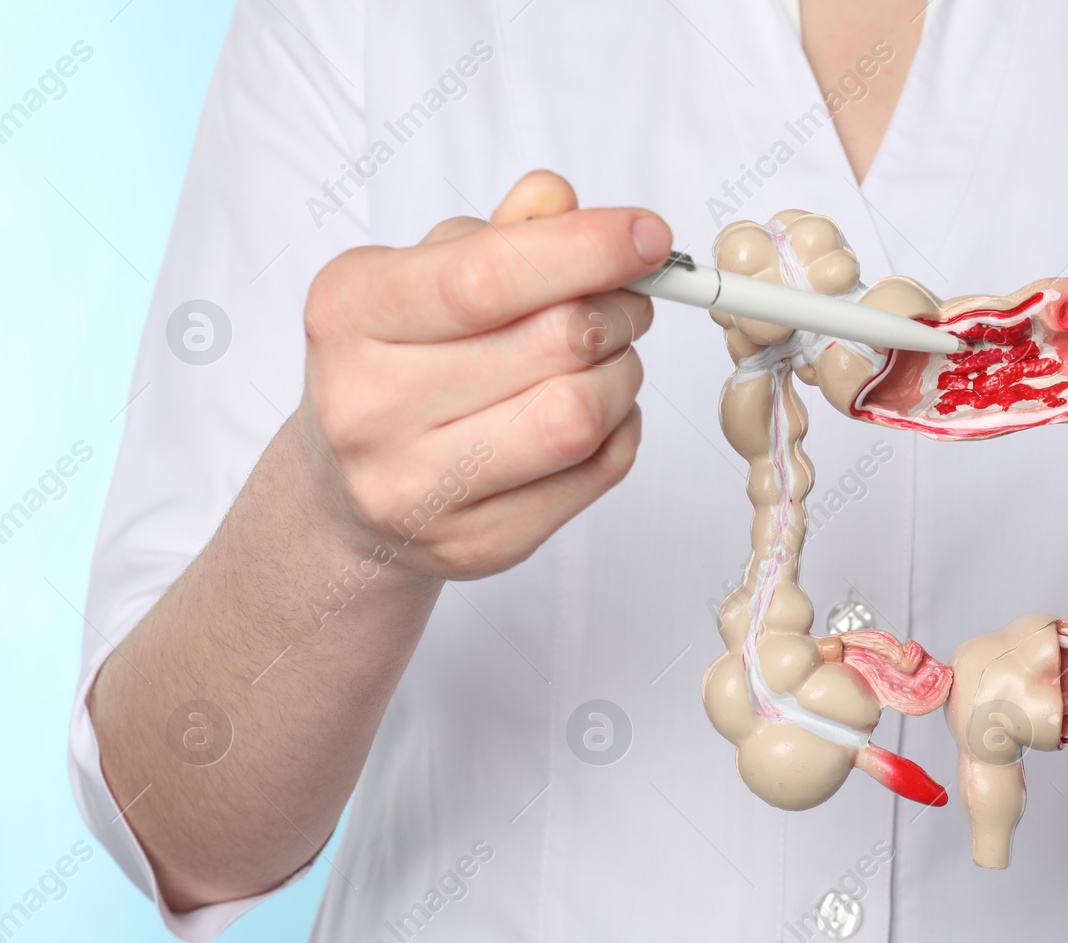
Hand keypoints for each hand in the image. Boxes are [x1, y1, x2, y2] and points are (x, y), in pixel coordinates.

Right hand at [298, 170, 668, 579]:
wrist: (346, 492)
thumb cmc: (397, 364)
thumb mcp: (423, 276)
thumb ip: (497, 236)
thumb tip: (558, 200)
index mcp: (350, 314)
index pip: (486, 277)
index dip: (587, 249)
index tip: (650, 235)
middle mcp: (370, 406)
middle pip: (554, 345)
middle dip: (618, 311)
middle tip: (628, 300)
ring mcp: (421, 487)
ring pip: (580, 417)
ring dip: (623, 375)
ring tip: (607, 359)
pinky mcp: (477, 544)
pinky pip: (595, 474)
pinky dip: (621, 429)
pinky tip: (595, 412)